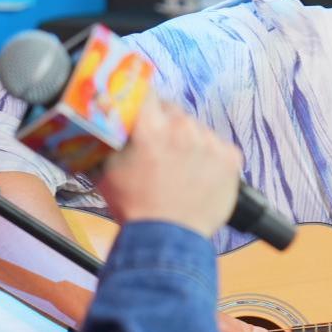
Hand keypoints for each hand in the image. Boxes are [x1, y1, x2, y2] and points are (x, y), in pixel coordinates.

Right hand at [95, 97, 240, 237]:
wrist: (167, 238)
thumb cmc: (136, 207)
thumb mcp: (106, 169)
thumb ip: (108, 138)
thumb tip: (101, 118)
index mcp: (149, 126)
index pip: (145, 92)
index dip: (141, 103)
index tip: (141, 112)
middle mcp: (181, 127)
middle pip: (173, 111)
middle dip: (164, 125)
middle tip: (159, 151)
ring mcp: (209, 141)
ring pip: (196, 129)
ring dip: (188, 142)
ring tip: (179, 170)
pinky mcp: (230, 157)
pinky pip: (219, 147)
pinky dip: (210, 158)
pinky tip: (198, 176)